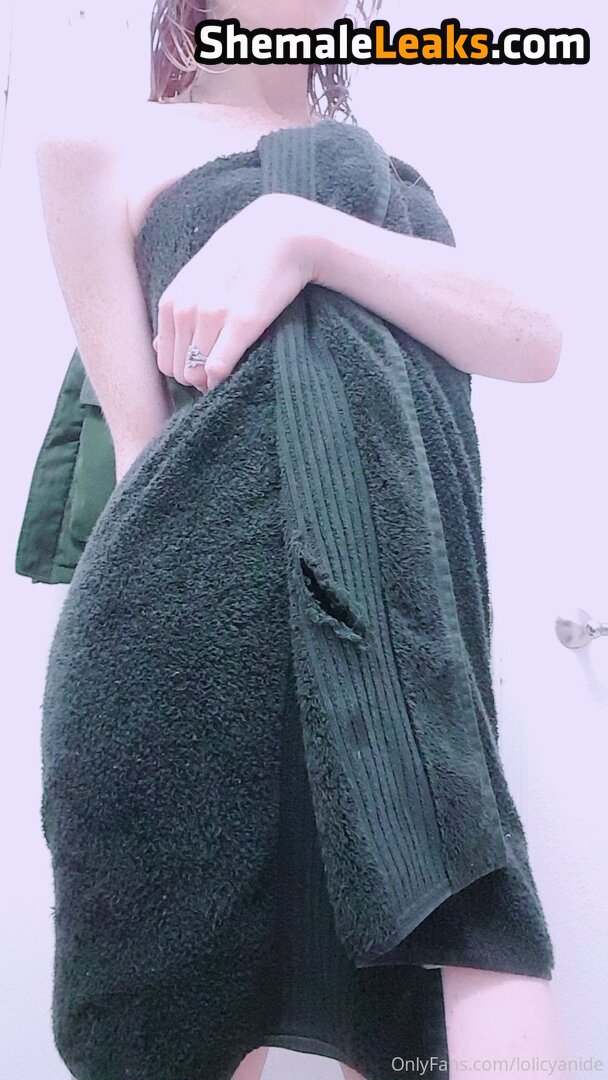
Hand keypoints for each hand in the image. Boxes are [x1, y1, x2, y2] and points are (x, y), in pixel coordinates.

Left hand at [153, 192, 319, 392]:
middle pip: (180, 371)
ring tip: (229, 369)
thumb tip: (156, 345)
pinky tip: (236, 371)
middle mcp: (186, 310)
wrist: (280, 234)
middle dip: (197, 378)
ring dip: (212, 380)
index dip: (184, 369)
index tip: (203, 367)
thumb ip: (175, 309)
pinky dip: (223, 379)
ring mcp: (212, 316)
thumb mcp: (196, 277)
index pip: (164, 359)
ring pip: (198, 374)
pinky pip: (218, 369)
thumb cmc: (239, 256)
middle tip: (218, 371)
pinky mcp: (241, 323)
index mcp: (171, 301)